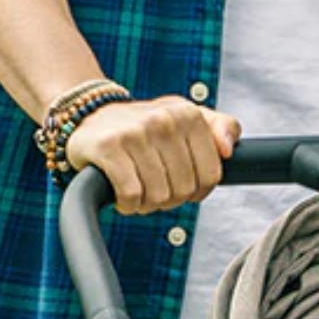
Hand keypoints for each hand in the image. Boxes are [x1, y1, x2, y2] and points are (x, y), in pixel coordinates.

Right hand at [66, 95, 241, 214]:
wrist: (89, 118)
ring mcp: (135, 132)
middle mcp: (164, 119)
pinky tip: (121, 193)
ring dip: (147, 203)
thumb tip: (228, 150)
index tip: (180, 181)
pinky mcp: (108, 147)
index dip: (197, 190)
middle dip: (170, 197)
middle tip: (153, 183)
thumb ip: (222, 128)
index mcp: (189, 115)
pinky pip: (132, 196)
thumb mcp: (187, 120)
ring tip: (137, 186)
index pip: (211, 177)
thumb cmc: (147, 129)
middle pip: (184, 190)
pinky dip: (127, 204)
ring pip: (159, 196)